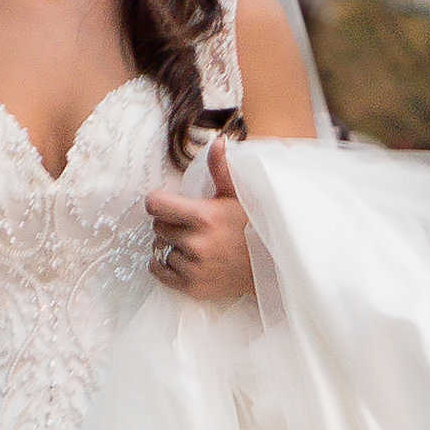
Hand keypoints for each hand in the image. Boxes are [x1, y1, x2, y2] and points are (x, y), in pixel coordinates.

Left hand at [145, 137, 256, 305]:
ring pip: (161, 249)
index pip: (155, 205)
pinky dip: (165, 265)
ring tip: (193, 244)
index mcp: (204, 217)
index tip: (168, 204)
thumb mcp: (238, 195)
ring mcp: (193, 268)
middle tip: (189, 225)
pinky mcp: (193, 287)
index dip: (160, 202)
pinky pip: (161, 272)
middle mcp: (195, 243)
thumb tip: (217, 142)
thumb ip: (221, 169)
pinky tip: (180, 258)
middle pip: (158, 227)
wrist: (274, 265)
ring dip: (172, 246)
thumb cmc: (254, 226)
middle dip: (170, 223)